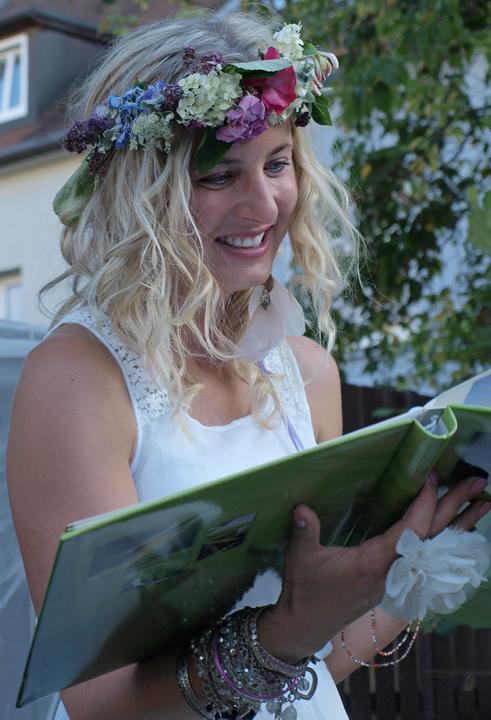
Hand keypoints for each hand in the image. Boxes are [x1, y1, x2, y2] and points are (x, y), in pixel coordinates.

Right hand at [259, 474, 490, 662]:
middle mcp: (392, 572)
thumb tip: (301, 507)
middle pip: (432, 536)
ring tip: (481, 505)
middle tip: (477, 482)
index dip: (424, 504)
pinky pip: (427, 558)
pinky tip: (456, 532)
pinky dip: (445, 541)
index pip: (410, 531)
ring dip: (458, 525)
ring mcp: (396, 578)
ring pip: (435, 548)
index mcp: (373, 563)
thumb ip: (305, 531)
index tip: (432, 477)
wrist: (307, 625)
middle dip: (455, 507)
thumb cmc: (304, 591)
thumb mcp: (301, 558)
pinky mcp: (394, 581)